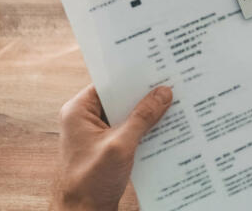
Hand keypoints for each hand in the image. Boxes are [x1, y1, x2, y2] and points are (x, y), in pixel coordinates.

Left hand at [50, 84, 171, 210]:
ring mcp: (96, 133)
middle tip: (171, 84)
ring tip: (173, 103)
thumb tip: (163, 93)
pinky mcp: (107, 146)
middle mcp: (85, 118)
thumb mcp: (120, 145)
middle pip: (120, 97)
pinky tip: (164, 126)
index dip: (132, 75)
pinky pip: (129, 129)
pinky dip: (145, 128)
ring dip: (147, 112)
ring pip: (126, 113)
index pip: (109, 83)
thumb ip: (142, 117)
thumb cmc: (91, 182)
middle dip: (144, 94)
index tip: (157, 67)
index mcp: (78, 111)